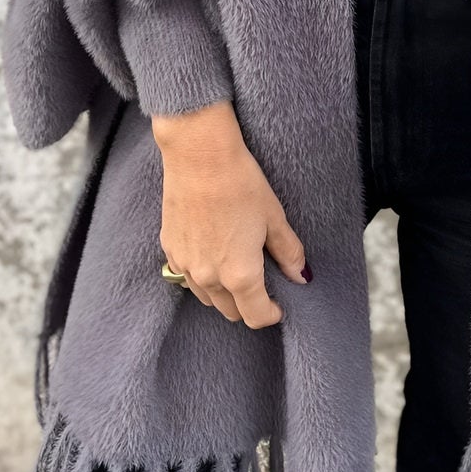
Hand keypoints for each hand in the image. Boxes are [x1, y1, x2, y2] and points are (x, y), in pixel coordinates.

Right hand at [153, 101, 310, 327]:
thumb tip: (301, 276)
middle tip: (262, 284)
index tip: (280, 304)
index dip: (272, 314)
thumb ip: (288, 253)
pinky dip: (202, 276)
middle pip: (231, 312)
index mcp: (240, 274)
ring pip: (207, 298)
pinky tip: (213, 253)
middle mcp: (209, 277)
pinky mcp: (169, 249)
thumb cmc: (240, 183)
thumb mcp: (273, 218)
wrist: (199, 155)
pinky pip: (187, 277)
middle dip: (249, 305)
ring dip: (224, 294)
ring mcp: (185, 265)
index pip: (256, 316)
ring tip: (237, 268)